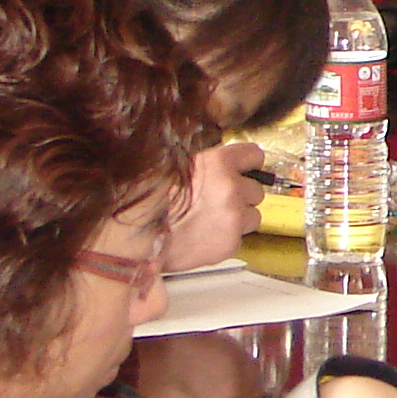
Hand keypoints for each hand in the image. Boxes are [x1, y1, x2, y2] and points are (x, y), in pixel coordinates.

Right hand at [161, 141, 265, 274]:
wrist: (140, 237)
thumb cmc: (154, 202)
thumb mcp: (180, 167)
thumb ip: (210, 165)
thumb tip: (229, 165)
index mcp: (219, 163)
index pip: (254, 156)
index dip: (247, 165)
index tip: (243, 171)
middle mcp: (231, 187)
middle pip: (256, 190)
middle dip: (241, 196)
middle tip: (215, 202)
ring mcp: (234, 216)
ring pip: (253, 215)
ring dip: (237, 218)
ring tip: (209, 220)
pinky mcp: (231, 242)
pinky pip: (239, 237)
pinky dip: (227, 237)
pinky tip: (205, 235)